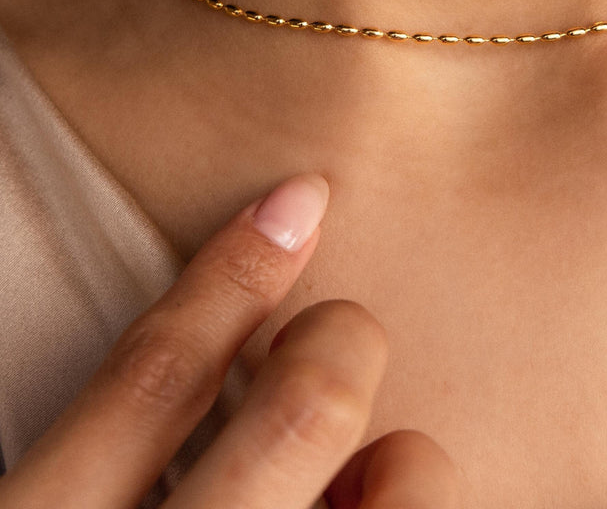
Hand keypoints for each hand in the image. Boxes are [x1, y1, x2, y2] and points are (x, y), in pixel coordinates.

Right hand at [0, 175, 458, 507]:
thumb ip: (120, 462)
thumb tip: (241, 360)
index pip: (156, 374)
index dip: (234, 270)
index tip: (301, 198)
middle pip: (301, 411)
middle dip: (339, 348)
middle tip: (336, 345)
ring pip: (409, 485)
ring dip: (411, 461)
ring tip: (380, 477)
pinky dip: (418, 508)